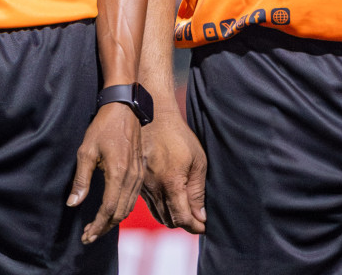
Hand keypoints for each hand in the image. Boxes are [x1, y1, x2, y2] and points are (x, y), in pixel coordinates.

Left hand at [68, 102, 143, 245]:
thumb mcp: (86, 151)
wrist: (125, 109)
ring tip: (96, 228)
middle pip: (120, 213)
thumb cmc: (103, 127)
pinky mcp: (140, 173)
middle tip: (88, 236)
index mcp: (119, 174)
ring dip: (112, 221)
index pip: (109, 209)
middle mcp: (132, 179)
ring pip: (128, 208)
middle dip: (104, 228)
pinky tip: (110, 212)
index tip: (86, 236)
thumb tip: (73, 203)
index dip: (98, 225)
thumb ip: (81, 179)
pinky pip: (132, 199)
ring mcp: (138, 176)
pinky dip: (121, 210)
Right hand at [140, 111, 207, 232]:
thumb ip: (198, 191)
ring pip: (158, 214)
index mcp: (170, 183)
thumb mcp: (197, 161)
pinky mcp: (137, 181)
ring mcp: (142, 185)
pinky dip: (161, 208)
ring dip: (172, 217)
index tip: (204, 227)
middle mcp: (153, 188)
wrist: (152, 116)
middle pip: (169, 221)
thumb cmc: (178, 135)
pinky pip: (149, 204)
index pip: (182, 218)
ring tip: (185, 211)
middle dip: (185, 224)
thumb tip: (200, 217)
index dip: (195, 226)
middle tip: (197, 219)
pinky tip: (171, 200)